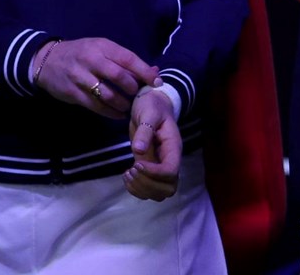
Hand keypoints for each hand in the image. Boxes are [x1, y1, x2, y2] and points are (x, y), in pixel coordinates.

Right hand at [33, 37, 156, 117]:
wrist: (47, 60)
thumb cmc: (81, 53)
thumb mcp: (102, 49)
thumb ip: (126, 61)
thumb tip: (155, 71)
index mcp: (102, 46)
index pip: (128, 59)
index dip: (145, 72)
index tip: (157, 82)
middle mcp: (91, 60)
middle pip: (118, 76)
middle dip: (133, 89)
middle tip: (140, 96)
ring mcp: (80, 77)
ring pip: (107, 94)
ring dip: (122, 103)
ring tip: (129, 107)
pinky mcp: (73, 93)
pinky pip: (95, 105)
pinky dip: (110, 112)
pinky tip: (118, 114)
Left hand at [122, 86, 181, 200]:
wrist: (152, 105)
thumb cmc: (152, 106)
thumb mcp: (148, 113)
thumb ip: (145, 131)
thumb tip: (138, 150)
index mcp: (173, 148)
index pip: (171, 172)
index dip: (153, 173)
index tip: (136, 164)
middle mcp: (170, 161)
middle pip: (168, 188)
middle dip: (147, 184)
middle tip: (131, 169)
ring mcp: (161, 167)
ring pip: (160, 194)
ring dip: (141, 189)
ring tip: (128, 173)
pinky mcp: (151, 170)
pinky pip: (149, 191)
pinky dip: (136, 190)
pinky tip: (126, 175)